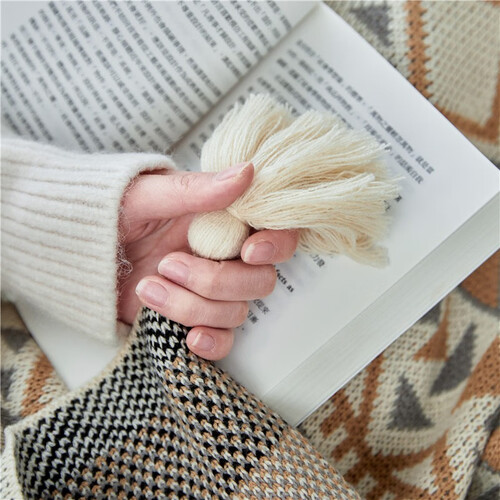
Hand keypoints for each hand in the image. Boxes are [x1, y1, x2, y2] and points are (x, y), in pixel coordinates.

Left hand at [118, 162, 297, 359]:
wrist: (75, 251)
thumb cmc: (108, 213)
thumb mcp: (147, 194)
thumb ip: (195, 189)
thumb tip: (245, 172)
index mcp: (222, 221)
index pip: (275, 233)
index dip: (275, 245)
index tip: (248, 250)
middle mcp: (224, 257)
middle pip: (259, 281)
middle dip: (215, 280)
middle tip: (169, 264)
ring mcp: (209, 291)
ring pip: (235, 313)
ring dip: (191, 306)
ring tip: (147, 286)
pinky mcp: (192, 318)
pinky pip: (222, 341)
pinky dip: (211, 344)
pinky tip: (189, 338)